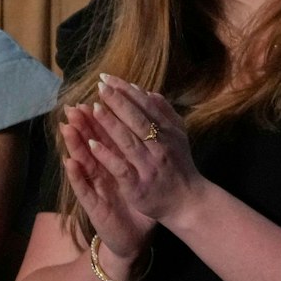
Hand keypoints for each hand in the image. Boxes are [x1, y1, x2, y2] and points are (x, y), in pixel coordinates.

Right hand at [58, 111, 156, 258]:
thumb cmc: (140, 204)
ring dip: (73, 145)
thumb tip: (151, 127)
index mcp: (117, 163)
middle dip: (83, 125)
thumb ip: (141, 154)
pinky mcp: (94, 206)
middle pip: (91, 144)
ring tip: (66, 127)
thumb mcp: (143, 175)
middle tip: (73, 105)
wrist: (136, 237)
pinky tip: (70, 162)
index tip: (95, 96)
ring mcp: (96, 189)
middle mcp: (103, 173)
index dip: (101, 118)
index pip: (107, 136)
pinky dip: (77, 175)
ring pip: (83, 162)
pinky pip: (84, 189)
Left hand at [78, 75, 204, 226]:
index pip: (147, 106)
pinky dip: (106, 155)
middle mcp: (160, 147)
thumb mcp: (179, 136)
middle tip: (100, 86)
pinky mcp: (138, 185)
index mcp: (169, 132)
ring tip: (93, 108)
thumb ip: (165, 113)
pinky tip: (91, 144)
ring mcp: (149, 166)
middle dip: (118, 102)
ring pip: (128, 141)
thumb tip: (148, 92)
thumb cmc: (180, 166)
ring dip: (110, 124)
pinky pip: (120, 167)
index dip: (127, 92)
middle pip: (137, 120)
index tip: (108, 79)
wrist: (188, 202)